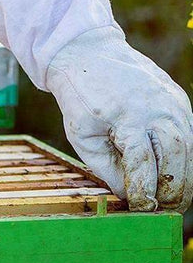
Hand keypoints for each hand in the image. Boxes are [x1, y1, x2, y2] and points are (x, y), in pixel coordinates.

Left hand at [47, 26, 192, 211]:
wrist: (86, 52)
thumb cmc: (79, 94)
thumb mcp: (82, 134)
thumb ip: (106, 167)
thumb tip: (129, 196)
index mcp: (129, 117)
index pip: (145, 166)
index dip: (144, 193)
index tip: (140, 211)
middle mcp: (159, 109)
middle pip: (177, 160)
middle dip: (173, 190)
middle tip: (162, 210)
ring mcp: (173, 102)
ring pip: (190, 150)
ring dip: (183, 177)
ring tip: (169, 197)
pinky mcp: (178, 99)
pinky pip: (188, 133)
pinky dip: (183, 156)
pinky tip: (171, 170)